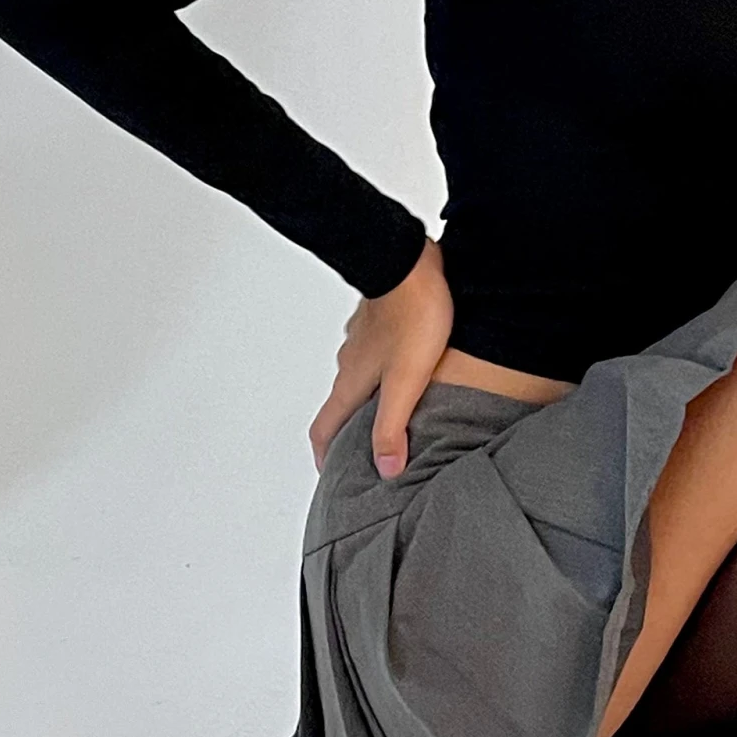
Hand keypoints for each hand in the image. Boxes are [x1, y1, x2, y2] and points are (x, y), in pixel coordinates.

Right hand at [308, 237, 453, 476]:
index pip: (324, 428)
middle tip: (368, 450)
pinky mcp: (381, 319)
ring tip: (394, 411)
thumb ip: (392, 425)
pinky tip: (408, 369)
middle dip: (350, 431)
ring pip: (360, 377)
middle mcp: (350, 361)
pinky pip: (376, 353)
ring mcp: (364, 338)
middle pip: (341, 405)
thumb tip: (386, 469)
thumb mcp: (406, 381)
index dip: (324, 456)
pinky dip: (384, 370)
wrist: (410, 260)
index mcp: (351, 381)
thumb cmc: (413, 316)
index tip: (332, 476)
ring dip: (369, 398)